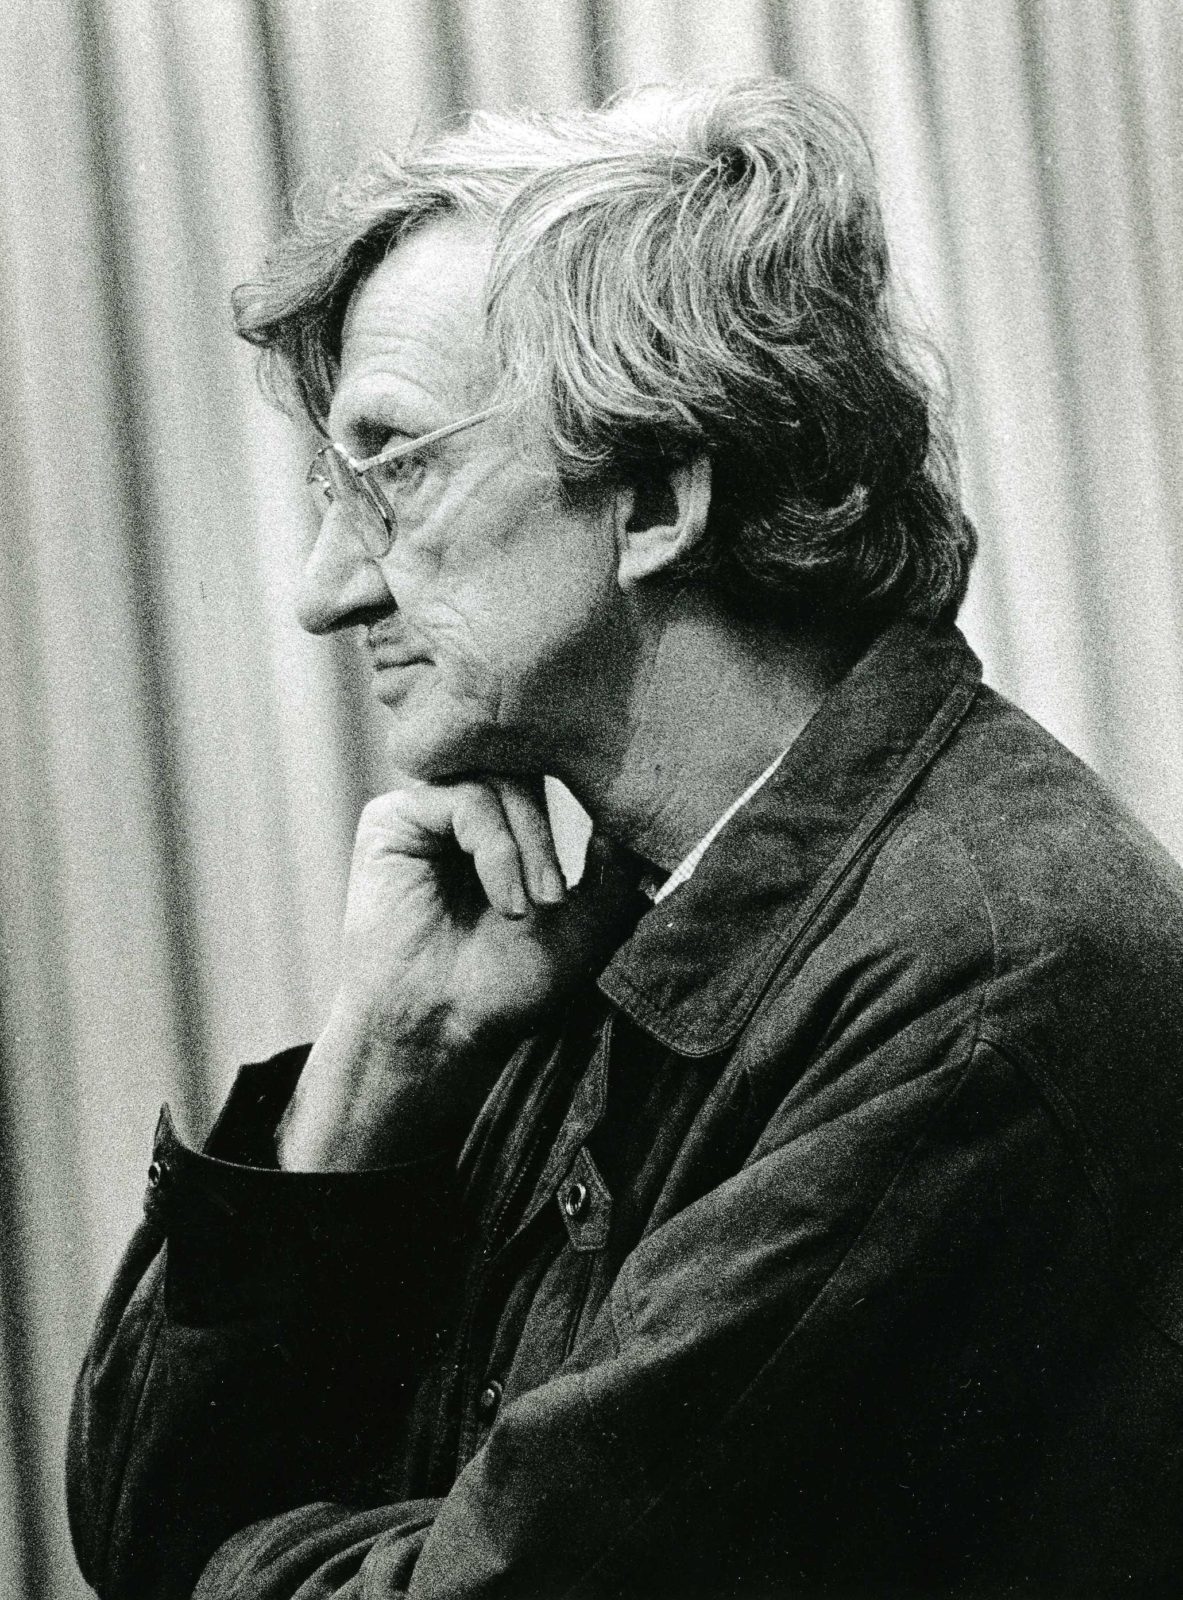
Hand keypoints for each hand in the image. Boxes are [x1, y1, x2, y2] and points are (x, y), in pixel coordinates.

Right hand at [277, 779, 641, 1169]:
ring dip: (531, 846)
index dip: (583, 795)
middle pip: (526, 770)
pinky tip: (505, 901)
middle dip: (552, 834)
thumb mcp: (587, 924)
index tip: (609, 843)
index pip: (549, 773)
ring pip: (501, 782)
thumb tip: (629, 810)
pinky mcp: (392, 820)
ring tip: (532, 908)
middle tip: (558, 899)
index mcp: (505, 825)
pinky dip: (498, 849)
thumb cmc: (507, 985)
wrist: (440, 1029)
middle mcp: (464, 810)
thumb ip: (614, 867)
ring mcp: (428, 812)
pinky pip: (465, 800)